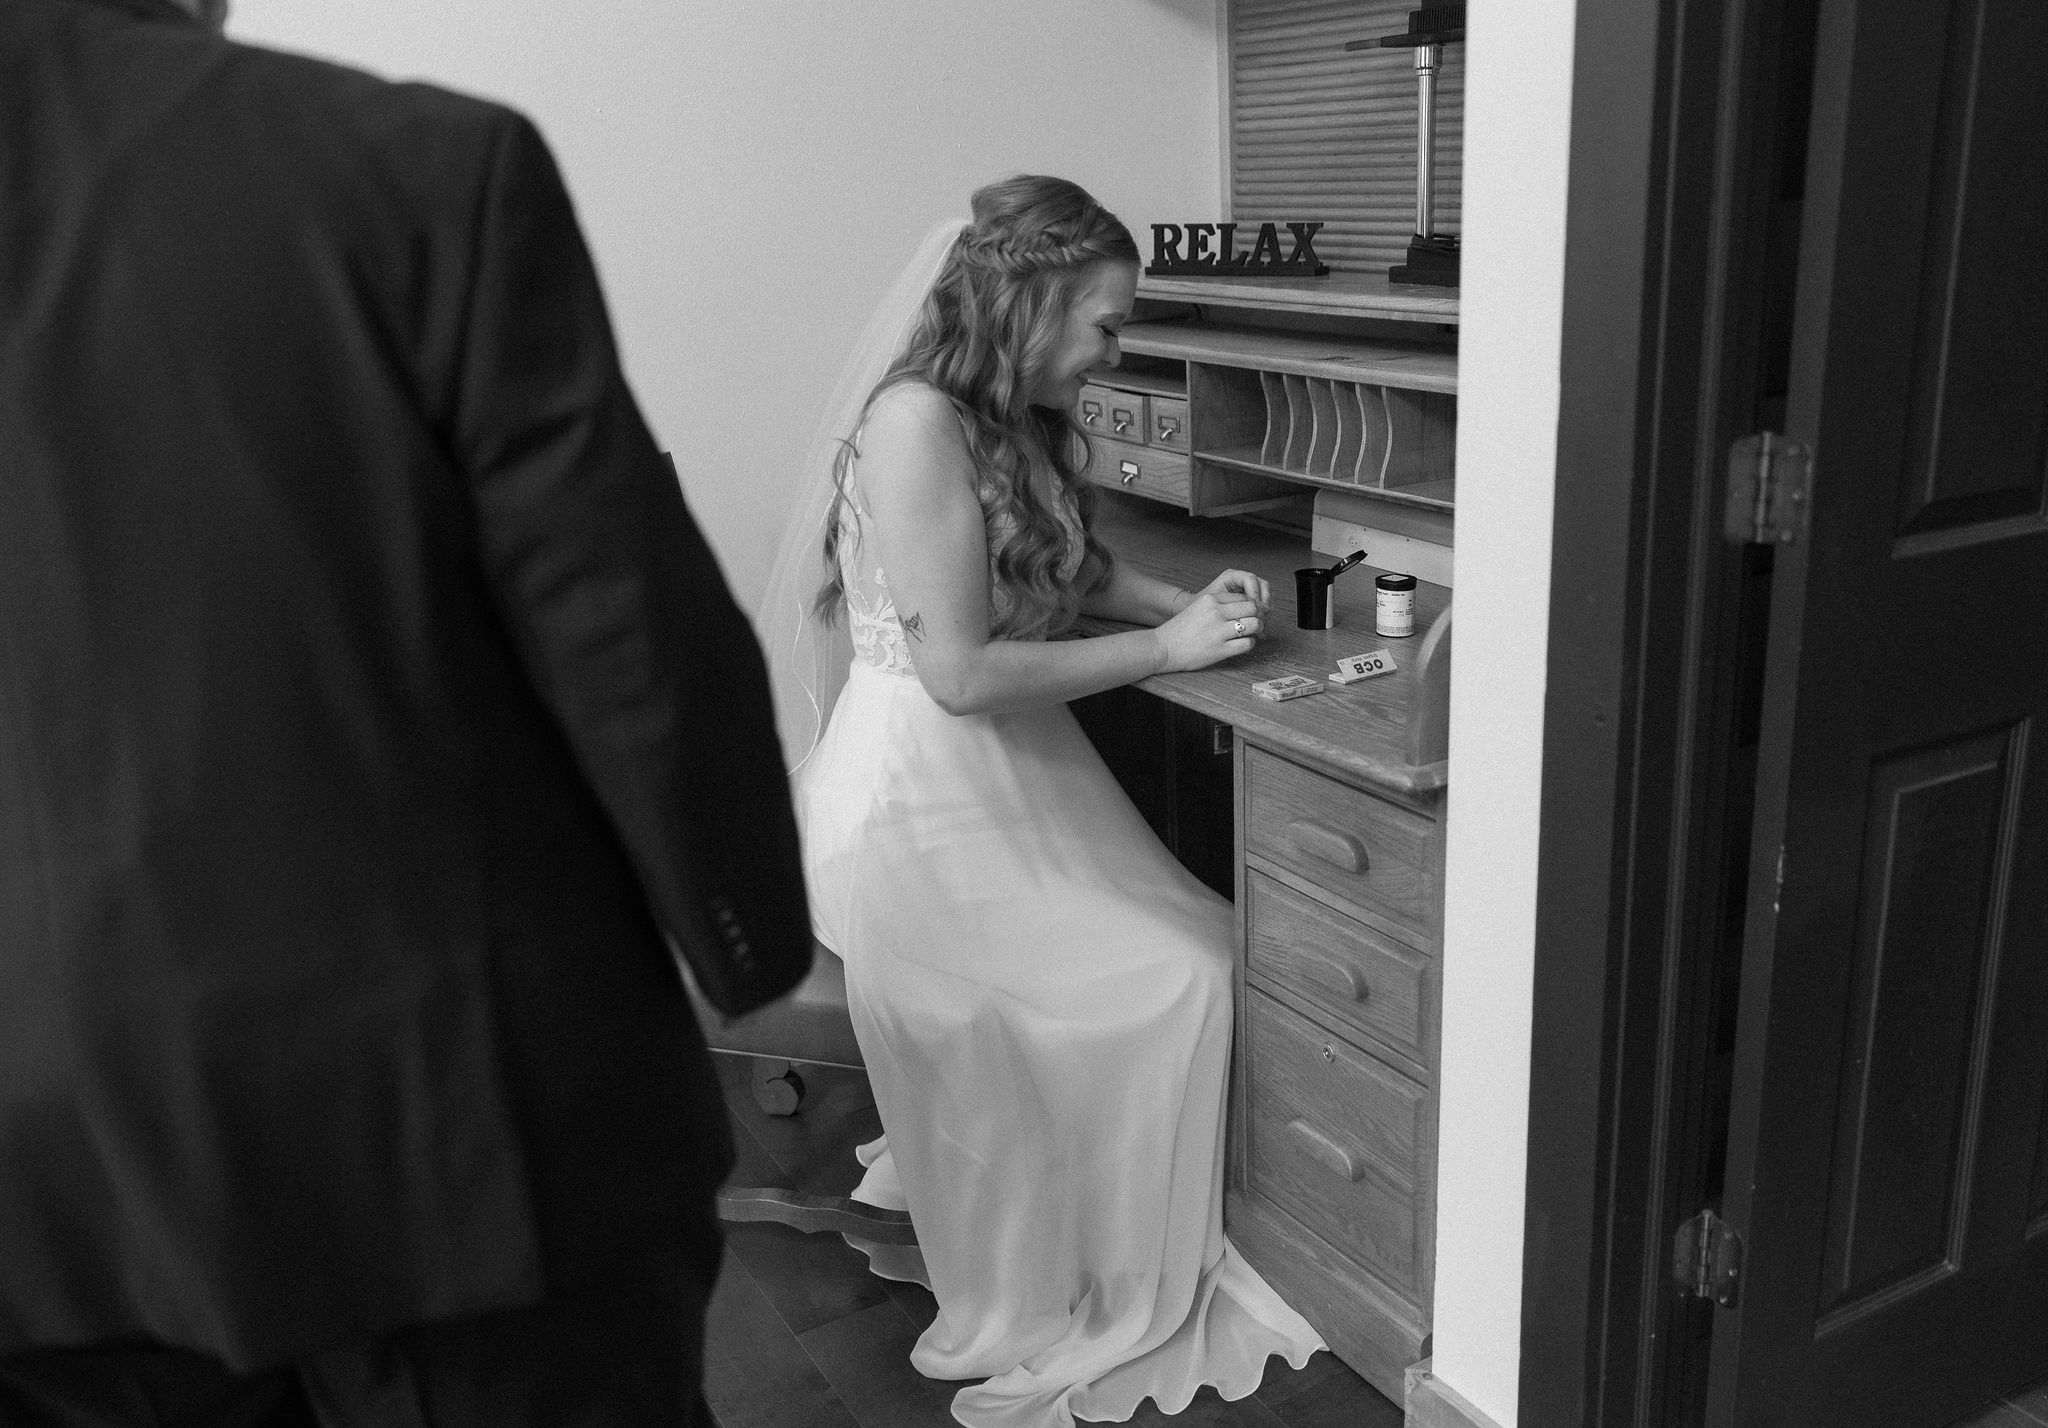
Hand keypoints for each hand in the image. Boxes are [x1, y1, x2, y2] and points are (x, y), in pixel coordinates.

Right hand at [1154, 569, 1270, 672]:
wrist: (1163, 647)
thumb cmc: (1180, 630)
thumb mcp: (1199, 608)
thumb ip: (1219, 606)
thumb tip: (1246, 608)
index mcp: (1211, 600)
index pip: (1244, 598)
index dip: (1251, 607)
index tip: (1248, 615)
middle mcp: (1216, 612)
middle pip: (1253, 608)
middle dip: (1257, 616)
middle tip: (1253, 624)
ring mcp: (1219, 631)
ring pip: (1254, 624)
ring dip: (1256, 630)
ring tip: (1249, 634)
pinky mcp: (1220, 649)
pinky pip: (1247, 644)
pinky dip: (1248, 644)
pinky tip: (1240, 645)